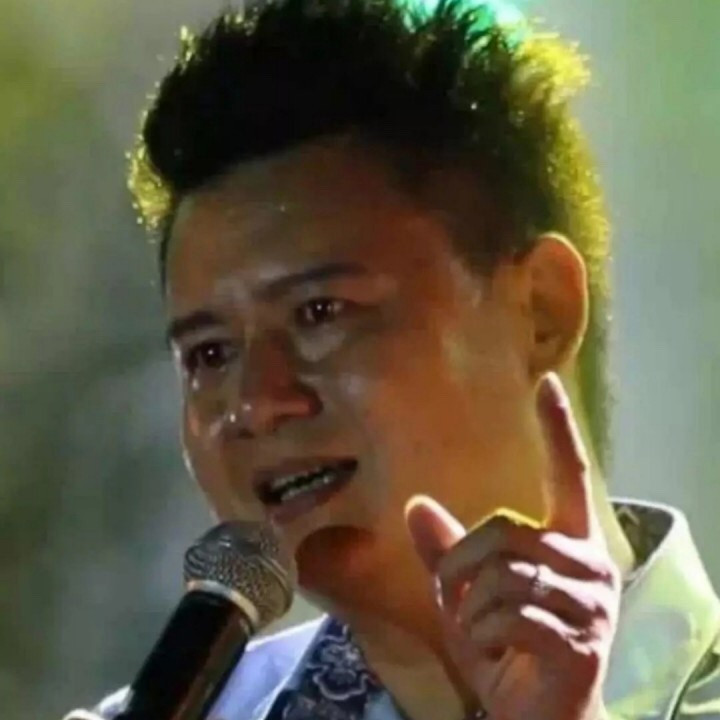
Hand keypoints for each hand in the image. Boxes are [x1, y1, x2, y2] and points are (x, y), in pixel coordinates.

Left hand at [405, 373, 620, 719]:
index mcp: (567, 544)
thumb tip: (415, 503)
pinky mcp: (582, 645)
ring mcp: (593, 605)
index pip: (568, 475)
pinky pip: (510, 617)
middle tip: (453, 600)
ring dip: (470, 609)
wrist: (533, 717)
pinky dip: (482, 637)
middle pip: (506, 529)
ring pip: (505, 574)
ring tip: (478, 634)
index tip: (546, 385)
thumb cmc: (503, 650)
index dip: (558, 430)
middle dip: (460, 566)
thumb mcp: (464, 597)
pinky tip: (494, 657)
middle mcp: (591, 566)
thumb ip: (446, 552)